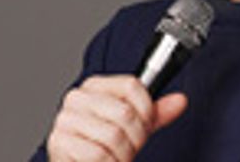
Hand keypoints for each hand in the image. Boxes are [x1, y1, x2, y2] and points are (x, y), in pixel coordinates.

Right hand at [46, 75, 187, 161]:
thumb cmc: (103, 146)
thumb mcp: (132, 127)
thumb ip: (155, 114)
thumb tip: (181, 100)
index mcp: (95, 86)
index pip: (132, 85)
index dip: (147, 110)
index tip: (146, 126)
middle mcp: (77, 98)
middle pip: (125, 112)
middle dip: (136, 138)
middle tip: (130, 148)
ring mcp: (65, 119)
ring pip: (113, 135)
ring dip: (122, 154)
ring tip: (117, 157)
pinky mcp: (59, 142)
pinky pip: (97, 154)